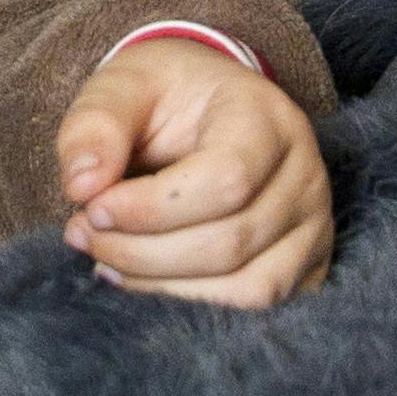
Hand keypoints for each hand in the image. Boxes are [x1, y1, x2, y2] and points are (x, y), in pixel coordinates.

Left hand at [55, 39, 329, 307]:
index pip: (227, 180)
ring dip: (162, 288)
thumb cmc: (165, 96)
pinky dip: (192, 306)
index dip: (151, 208)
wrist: (207, 105)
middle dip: (142, 253)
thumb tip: (82, 187)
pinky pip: (257, 310)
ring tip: (106, 263)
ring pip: (247, 290)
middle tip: (84, 236)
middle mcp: (305, 174)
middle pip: (230, 243)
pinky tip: (143, 283)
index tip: (92, 206)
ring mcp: (314, 226)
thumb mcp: (122, 85)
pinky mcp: (307, 267)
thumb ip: (95, 125)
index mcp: (268, 117)